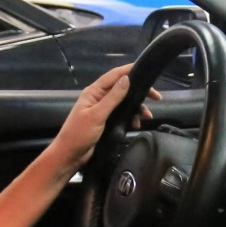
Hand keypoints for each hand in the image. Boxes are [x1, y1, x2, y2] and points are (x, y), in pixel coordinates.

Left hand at [44, 64, 160, 180]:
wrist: (70, 155)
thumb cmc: (79, 134)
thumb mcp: (97, 114)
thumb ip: (112, 97)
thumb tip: (126, 79)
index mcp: (94, 92)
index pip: (114, 75)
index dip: (129, 71)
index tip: (146, 71)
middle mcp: (99, 98)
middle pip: (122, 89)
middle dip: (138, 92)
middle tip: (156, 98)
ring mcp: (102, 110)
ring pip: (124, 103)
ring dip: (136, 108)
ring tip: (147, 117)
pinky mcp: (106, 122)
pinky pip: (122, 116)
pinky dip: (131, 119)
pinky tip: (137, 125)